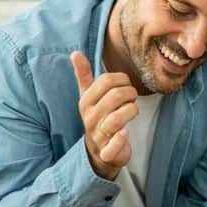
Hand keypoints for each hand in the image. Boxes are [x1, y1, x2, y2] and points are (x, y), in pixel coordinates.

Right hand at [71, 51, 137, 179]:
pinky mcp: (107, 152)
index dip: (122, 80)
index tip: (125, 85)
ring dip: (131, 111)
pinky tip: (125, 132)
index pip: (106, 81)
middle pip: (116, 96)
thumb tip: (75, 53)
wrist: (98, 152)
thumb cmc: (97, 118)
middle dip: (130, 94)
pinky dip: (122, 138)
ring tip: (132, 110)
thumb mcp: (88, 96)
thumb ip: (83, 75)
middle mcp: (90, 118)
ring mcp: (98, 136)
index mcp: (86, 102)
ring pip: (118, 118)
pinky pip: (114, 145)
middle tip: (132, 97)